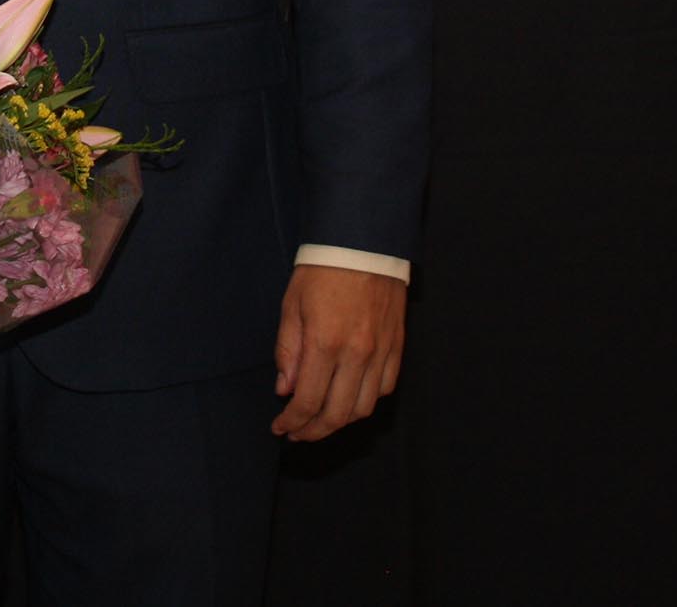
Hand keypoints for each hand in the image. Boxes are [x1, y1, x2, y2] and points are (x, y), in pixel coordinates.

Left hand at [271, 264, 405, 441]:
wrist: (364, 243)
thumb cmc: (322, 270)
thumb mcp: (292, 305)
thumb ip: (288, 350)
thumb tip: (285, 389)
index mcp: (325, 343)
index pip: (307, 401)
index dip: (292, 422)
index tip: (280, 428)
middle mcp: (357, 353)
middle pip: (337, 414)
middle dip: (313, 431)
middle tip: (297, 433)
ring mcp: (381, 352)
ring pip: (363, 408)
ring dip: (340, 422)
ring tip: (320, 420)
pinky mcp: (397, 347)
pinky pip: (384, 388)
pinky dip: (365, 401)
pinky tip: (348, 398)